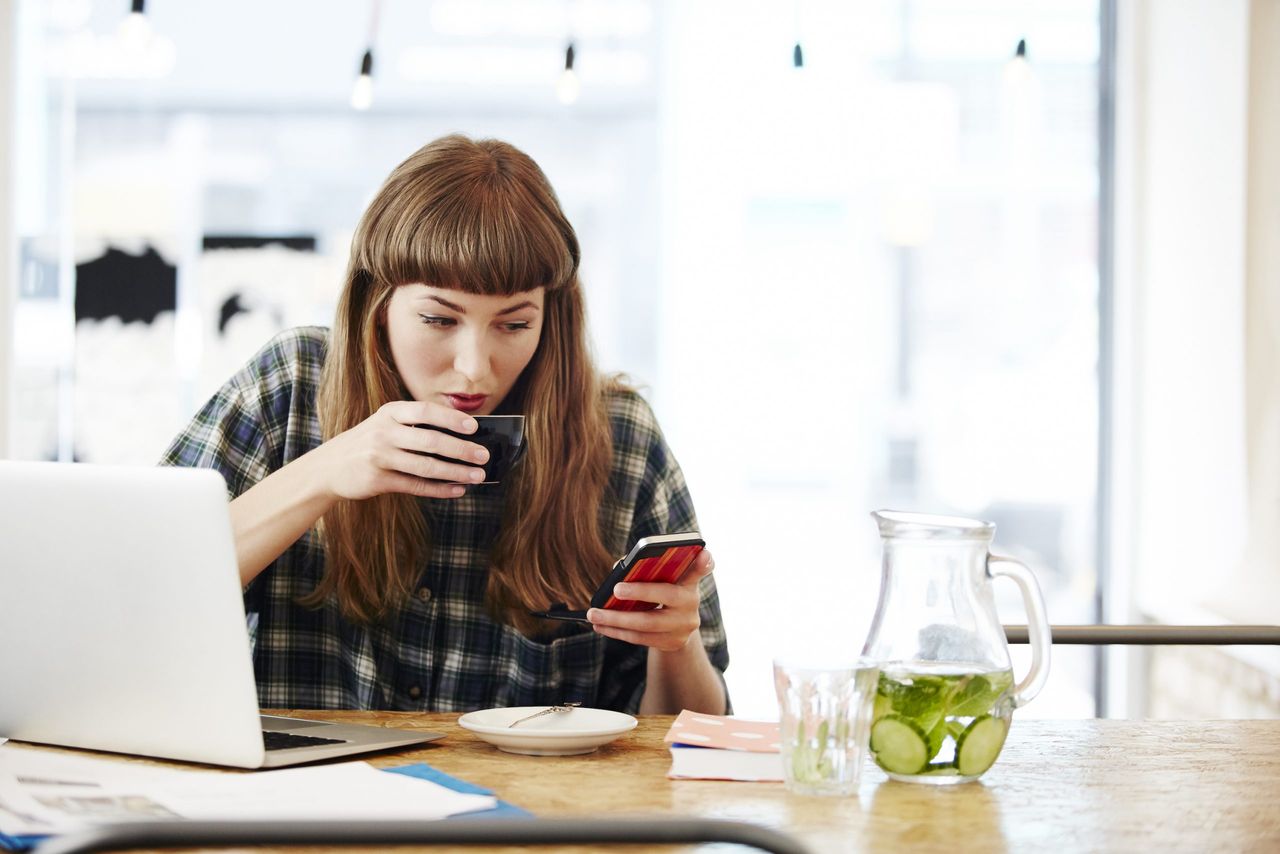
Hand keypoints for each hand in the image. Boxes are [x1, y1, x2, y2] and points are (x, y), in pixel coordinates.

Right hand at [315, 400, 490, 500]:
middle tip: (484, 456)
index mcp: (390, 412)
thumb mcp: (386, 424)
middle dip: (461, 449)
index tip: (474, 427)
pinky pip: (415, 486)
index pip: (425, 411)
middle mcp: (384, 432)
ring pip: (426, 466)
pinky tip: (457, 489)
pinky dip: (440, 489)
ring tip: (477, 475)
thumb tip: (461, 435)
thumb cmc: (368, 443)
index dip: (451, 418)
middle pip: (430, 441)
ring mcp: (379, 456)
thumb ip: (417, 426)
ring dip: (456, 472)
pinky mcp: (378, 480)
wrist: (329, 466)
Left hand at [587, 549, 715, 651]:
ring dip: (616, 620)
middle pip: (667, 596)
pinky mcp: (672, 643)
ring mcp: (684, 626)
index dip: (703, 563)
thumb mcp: (664, 578)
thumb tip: (619, 568)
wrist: (678, 627)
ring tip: (593, 614)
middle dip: (639, 593)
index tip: (704, 553)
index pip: (699, 569)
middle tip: (615, 589)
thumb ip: (647, 568)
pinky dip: (618, 632)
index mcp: (690, 581)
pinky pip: (640, 638)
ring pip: (647, 624)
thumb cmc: (664, 591)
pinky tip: (601, 626)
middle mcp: (691, 603)